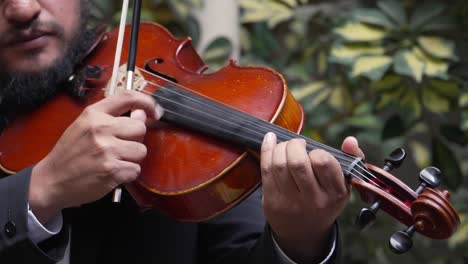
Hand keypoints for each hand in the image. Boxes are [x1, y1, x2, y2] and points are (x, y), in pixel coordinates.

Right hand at [29, 91, 163, 223]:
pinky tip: (113, 172)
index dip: (147, 102)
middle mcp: (101, 129)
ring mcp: (107, 150)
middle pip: (140, 127)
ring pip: (141, 150)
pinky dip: (128, 174)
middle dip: (135, 139)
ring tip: (115, 160)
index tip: (155, 111)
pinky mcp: (112, 170)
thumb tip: (142, 113)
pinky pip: (136, 169)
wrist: (52, 181)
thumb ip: (112, 117)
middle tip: (120, 146)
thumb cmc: (70, 154)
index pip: (128, 97)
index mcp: (93, 114)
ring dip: (132, 158)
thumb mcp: (84, 126)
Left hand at [260, 133, 363, 262]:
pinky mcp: (272, 202)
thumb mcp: (344, 184)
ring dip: (280, 147)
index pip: (323, 162)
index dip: (316, 151)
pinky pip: (266, 170)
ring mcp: (291, 202)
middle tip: (297, 145)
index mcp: (335, 193)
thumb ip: (351, 158)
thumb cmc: (324, 200)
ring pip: (279, 165)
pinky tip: (270, 140)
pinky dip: (267, 150)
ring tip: (285, 147)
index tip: (314, 153)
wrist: (303, 233)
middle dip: (295, 145)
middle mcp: (313, 200)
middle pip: (298, 163)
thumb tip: (350, 140)